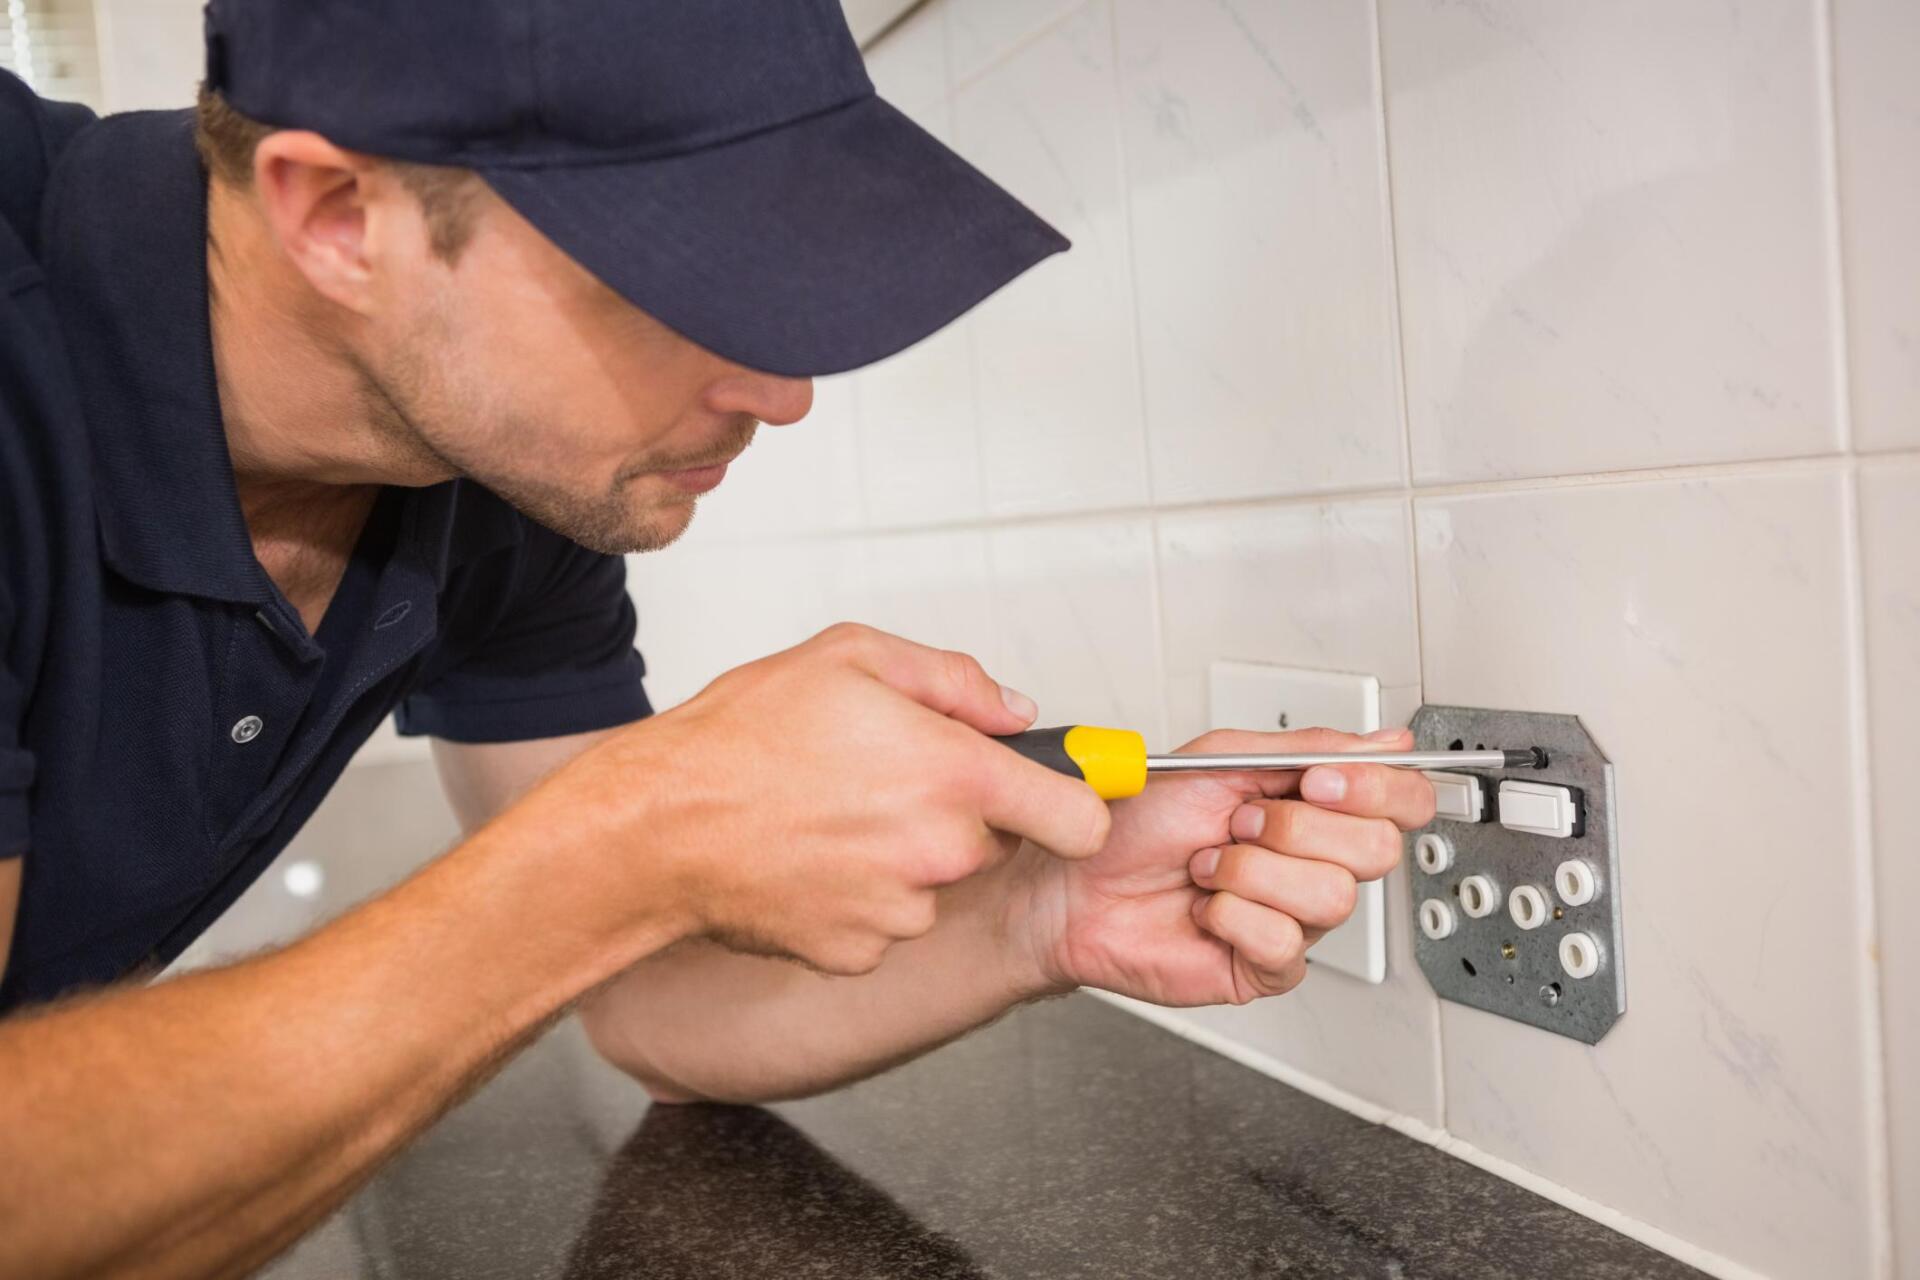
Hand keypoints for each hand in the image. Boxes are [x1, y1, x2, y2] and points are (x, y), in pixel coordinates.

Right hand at [522, 624, 1110, 975]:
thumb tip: (1014, 712)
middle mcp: (939, 852)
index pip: (1079, 817)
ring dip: (903, 856)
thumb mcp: (851, 656)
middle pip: (993, 841)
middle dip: (955, 812)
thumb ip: (954, 680)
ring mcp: (900, 911)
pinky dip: (858, 897)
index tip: (1064, 796)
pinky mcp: (857, 952)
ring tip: (831, 816)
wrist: (657, 827)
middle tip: (882, 779)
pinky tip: (810, 859)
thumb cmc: (740, 739)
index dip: (1077, 804)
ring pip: (934, 882)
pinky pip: (884, 921)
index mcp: (955, 775)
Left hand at [1011, 727, 1435, 1005]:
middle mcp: (1312, 862)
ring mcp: (1293, 917)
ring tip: (1207, 865)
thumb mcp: (1219, 760)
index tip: (1317, 781)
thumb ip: (1308, 746)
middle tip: (1238, 822)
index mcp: (1312, 808)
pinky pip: (1284, 941)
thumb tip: (1390, 743)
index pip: (1400, 800)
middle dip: (1295, 828)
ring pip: (1331, 896)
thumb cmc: (1133, 824)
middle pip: (1378, 850)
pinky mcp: (1265, 966)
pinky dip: (1231, 914)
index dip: (1376, 790)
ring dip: (1251, 870)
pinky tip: (1203, 907)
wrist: (1072, 882)